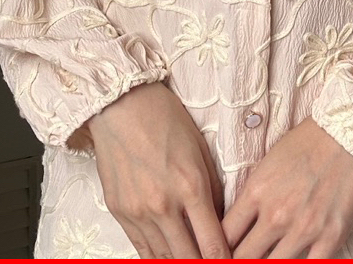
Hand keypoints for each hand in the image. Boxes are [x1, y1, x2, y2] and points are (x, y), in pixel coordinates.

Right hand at [86, 81, 229, 258]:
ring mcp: (138, 212)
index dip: (226, 261)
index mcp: (191, 187)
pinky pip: (141, 249)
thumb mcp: (200, 149)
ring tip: (193, 259)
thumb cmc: (165, 119)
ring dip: (179, 263)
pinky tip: (167, 258)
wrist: (121, 105)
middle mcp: (164, 205)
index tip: (234, 262)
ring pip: (163, 259)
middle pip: (188, 259)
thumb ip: (212, 189)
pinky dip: (156, 258)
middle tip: (214, 261)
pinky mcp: (119, 212)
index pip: (214, 245)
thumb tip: (220, 220)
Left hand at [221, 116, 352, 258]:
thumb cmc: (308, 141)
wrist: (348, 133)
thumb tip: (243, 225)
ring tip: (272, 255)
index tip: (226, 250)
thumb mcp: (268, 163)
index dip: (222, 248)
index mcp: (256, 192)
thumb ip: (253, 196)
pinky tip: (299, 258)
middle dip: (241, 258)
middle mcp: (276, 214)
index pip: (224, 236)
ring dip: (269, 263)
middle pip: (243, 257)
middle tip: (246, 255)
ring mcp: (303, 229)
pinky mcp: (331, 236)